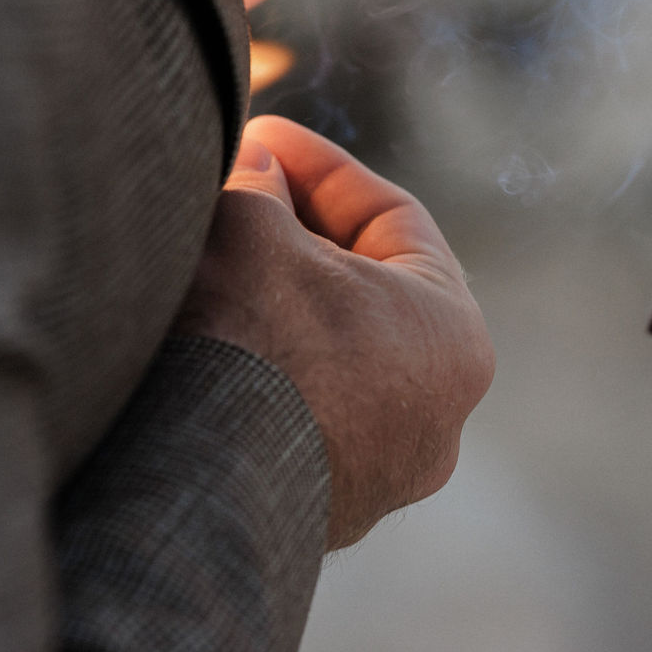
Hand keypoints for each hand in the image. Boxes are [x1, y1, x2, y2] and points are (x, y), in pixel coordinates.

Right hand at [172, 115, 494, 547]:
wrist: (198, 486)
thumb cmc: (247, 342)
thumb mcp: (251, 227)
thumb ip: (262, 185)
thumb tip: (258, 169)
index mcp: (453, 337)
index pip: (393, 219)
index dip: (318, 167)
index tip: (260, 137)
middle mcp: (437, 418)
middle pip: (365, 291)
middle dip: (296, 235)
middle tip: (233, 190)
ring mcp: (381, 477)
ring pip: (330, 360)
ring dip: (275, 306)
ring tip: (209, 260)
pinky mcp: (321, 514)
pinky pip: (296, 417)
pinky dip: (261, 370)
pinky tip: (205, 339)